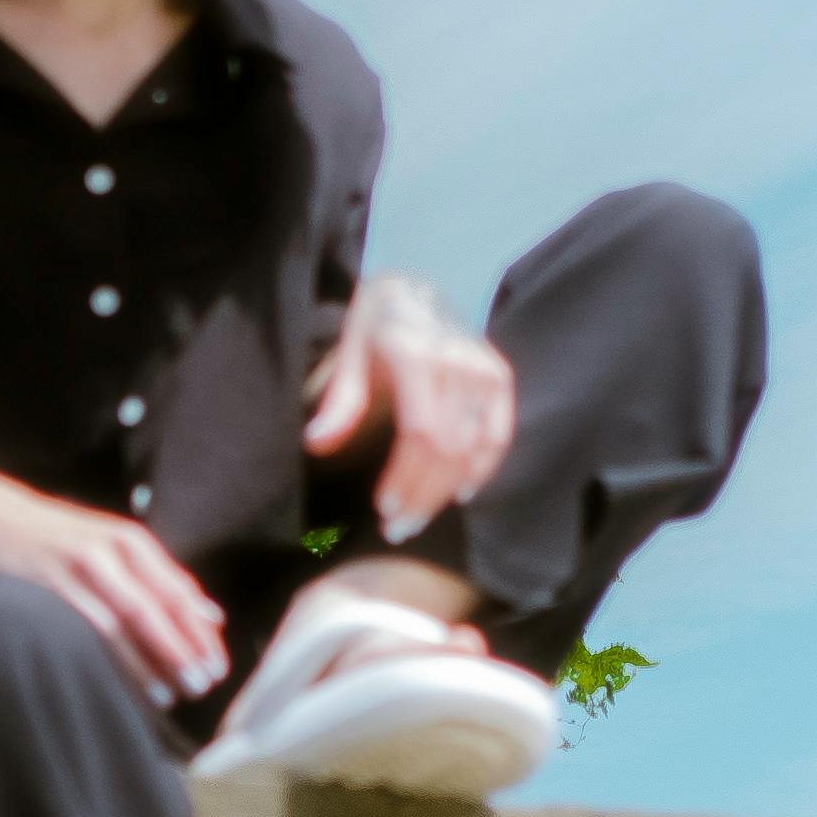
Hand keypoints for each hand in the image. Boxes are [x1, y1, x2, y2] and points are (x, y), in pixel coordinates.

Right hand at [0, 438, 227, 703]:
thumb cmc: (57, 542)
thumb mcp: (113, 549)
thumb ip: (161, 581)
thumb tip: (211, 618)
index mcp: (129, 542)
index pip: (177, 592)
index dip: (200, 633)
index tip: (218, 667)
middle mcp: (107, 551)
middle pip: (157, 608)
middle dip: (183, 650)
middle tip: (202, 685)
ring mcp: (74, 568)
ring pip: (124, 623)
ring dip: (152, 661)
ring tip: (172, 694)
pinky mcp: (44, 587)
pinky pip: (85, 630)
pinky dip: (110, 659)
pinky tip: (123, 684)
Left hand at [299, 272, 513, 541]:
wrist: (416, 287)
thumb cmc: (374, 326)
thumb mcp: (348, 352)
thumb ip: (339, 401)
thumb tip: (316, 444)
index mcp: (417, 352)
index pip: (421, 432)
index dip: (406, 477)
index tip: (384, 509)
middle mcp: (458, 360)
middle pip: (448, 448)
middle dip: (423, 496)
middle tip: (397, 529)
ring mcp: (484, 368)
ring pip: (473, 448)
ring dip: (446, 492)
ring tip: (418, 520)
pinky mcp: (500, 376)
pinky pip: (499, 434)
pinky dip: (483, 468)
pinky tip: (460, 493)